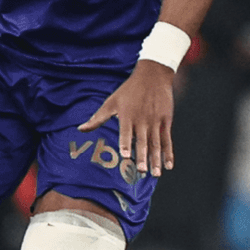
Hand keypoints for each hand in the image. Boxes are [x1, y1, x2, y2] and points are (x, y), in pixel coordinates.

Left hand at [78, 60, 175, 175]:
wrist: (153, 75)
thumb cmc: (128, 90)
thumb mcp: (111, 102)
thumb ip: (97, 118)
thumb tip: (80, 129)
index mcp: (127, 115)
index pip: (126, 132)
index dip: (125, 143)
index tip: (125, 156)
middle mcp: (142, 119)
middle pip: (142, 141)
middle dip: (142, 156)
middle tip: (140, 171)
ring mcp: (155, 121)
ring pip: (156, 143)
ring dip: (156, 159)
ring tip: (156, 174)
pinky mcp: (165, 121)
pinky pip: (167, 140)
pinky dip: (169, 153)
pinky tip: (169, 166)